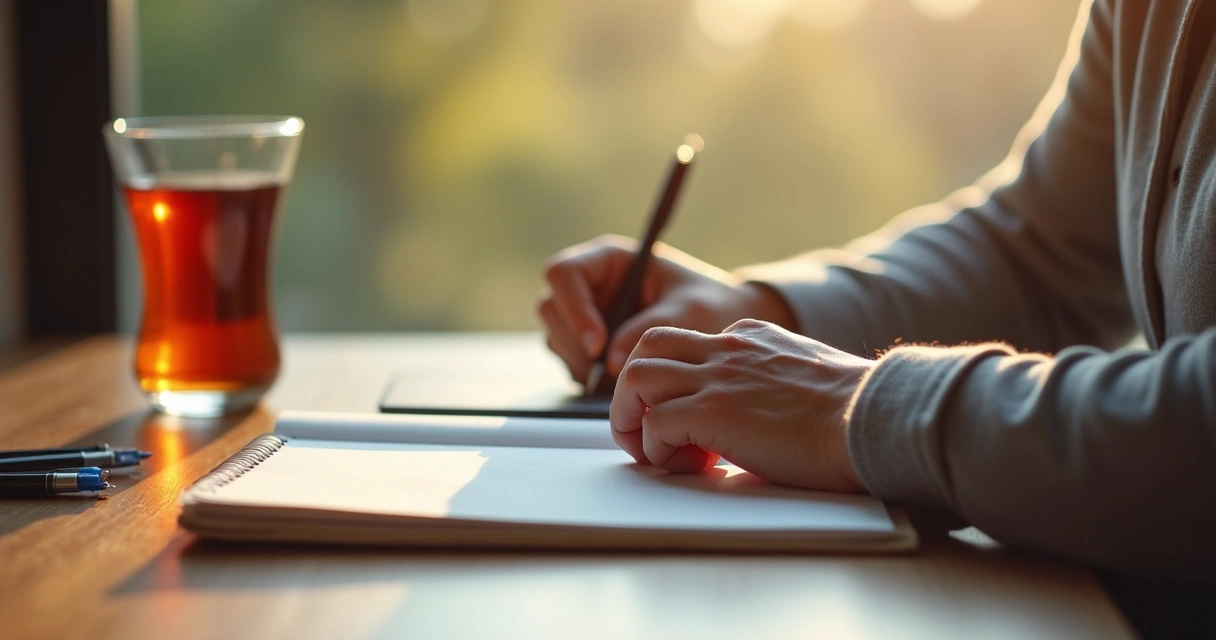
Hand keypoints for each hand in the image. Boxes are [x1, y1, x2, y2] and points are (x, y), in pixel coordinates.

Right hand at [538, 234, 795, 382]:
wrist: (721, 325)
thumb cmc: (710, 305)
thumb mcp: (689, 312)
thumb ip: (649, 330)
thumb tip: (609, 361)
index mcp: (609, 260)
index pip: (563, 273)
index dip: (573, 307)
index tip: (597, 342)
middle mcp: (590, 284)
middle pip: (550, 308)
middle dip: (573, 342)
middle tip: (607, 372)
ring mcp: (585, 314)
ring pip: (556, 337)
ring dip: (579, 363)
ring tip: (619, 380)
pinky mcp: (587, 344)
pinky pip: (569, 360)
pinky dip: (587, 376)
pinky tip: (618, 383)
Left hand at [609, 319, 870, 491]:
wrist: (877, 419)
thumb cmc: (856, 414)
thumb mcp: (806, 379)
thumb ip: (770, 384)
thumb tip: (755, 419)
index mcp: (750, 337)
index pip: (687, 345)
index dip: (676, 385)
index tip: (690, 423)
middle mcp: (728, 347)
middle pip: (647, 346)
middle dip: (633, 389)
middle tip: (647, 430)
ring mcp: (718, 376)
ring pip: (636, 376)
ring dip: (631, 418)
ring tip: (652, 452)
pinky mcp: (714, 411)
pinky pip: (655, 424)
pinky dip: (656, 449)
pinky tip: (688, 466)